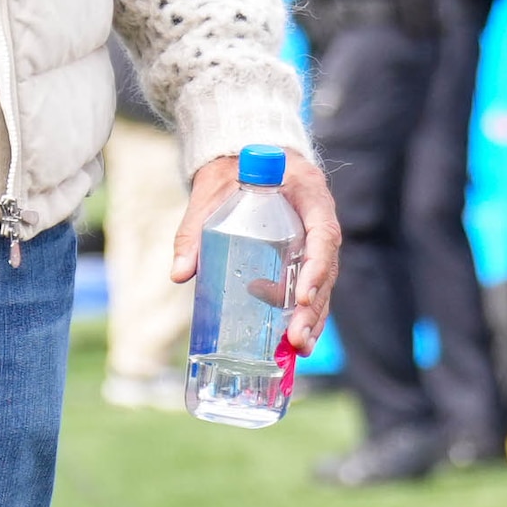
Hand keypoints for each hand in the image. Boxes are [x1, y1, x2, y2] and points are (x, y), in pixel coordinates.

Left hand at [165, 146, 343, 353]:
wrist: (243, 157)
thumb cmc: (231, 171)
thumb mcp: (210, 193)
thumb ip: (194, 229)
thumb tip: (179, 273)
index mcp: (308, 193)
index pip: (323, 232)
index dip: (317, 266)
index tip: (301, 296)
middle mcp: (319, 218)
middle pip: (327, 267)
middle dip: (314, 306)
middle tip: (298, 339)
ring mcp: (315, 238)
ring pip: (324, 282)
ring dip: (313, 318)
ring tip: (299, 349)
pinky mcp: (304, 254)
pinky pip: (311, 285)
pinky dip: (303, 313)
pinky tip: (294, 342)